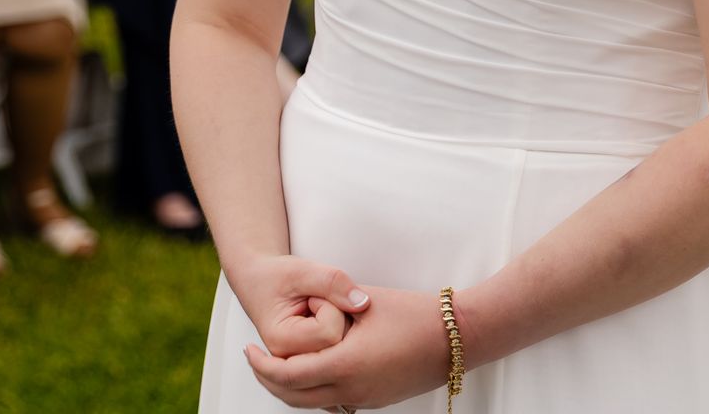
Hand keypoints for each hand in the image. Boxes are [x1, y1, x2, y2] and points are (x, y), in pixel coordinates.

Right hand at [229, 254, 368, 363]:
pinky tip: (325, 324)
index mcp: (281, 341)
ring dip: (339, 326)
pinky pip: (343, 353)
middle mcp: (290, 361)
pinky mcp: (313, 365)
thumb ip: (331, 281)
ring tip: (318, 314)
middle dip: (336, 316)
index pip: (329, 332)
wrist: (259, 281)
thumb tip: (363, 303)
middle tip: (315, 303)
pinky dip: (340, 334)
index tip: (312, 295)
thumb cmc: (275, 277)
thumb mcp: (301, 270)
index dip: (330, 305)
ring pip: (344, 350)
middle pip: (339, 344)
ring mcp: (302, 367)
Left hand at [242, 285, 450, 409]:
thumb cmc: (412, 313)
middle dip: (268, 380)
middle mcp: (353, 389)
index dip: (262, 365)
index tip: (249, 348)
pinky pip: (334, 401)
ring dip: (290, 387)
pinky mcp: (378, 400)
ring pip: (314, 404)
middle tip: (253, 359)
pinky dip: (313, 390)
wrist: (459, 337)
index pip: (287, 375)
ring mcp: (367, 399)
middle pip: (294, 398)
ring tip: (276, 364)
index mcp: (346, 365)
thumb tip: (301, 315)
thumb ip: (330, 312)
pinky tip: (309, 369)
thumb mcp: (363, 304)